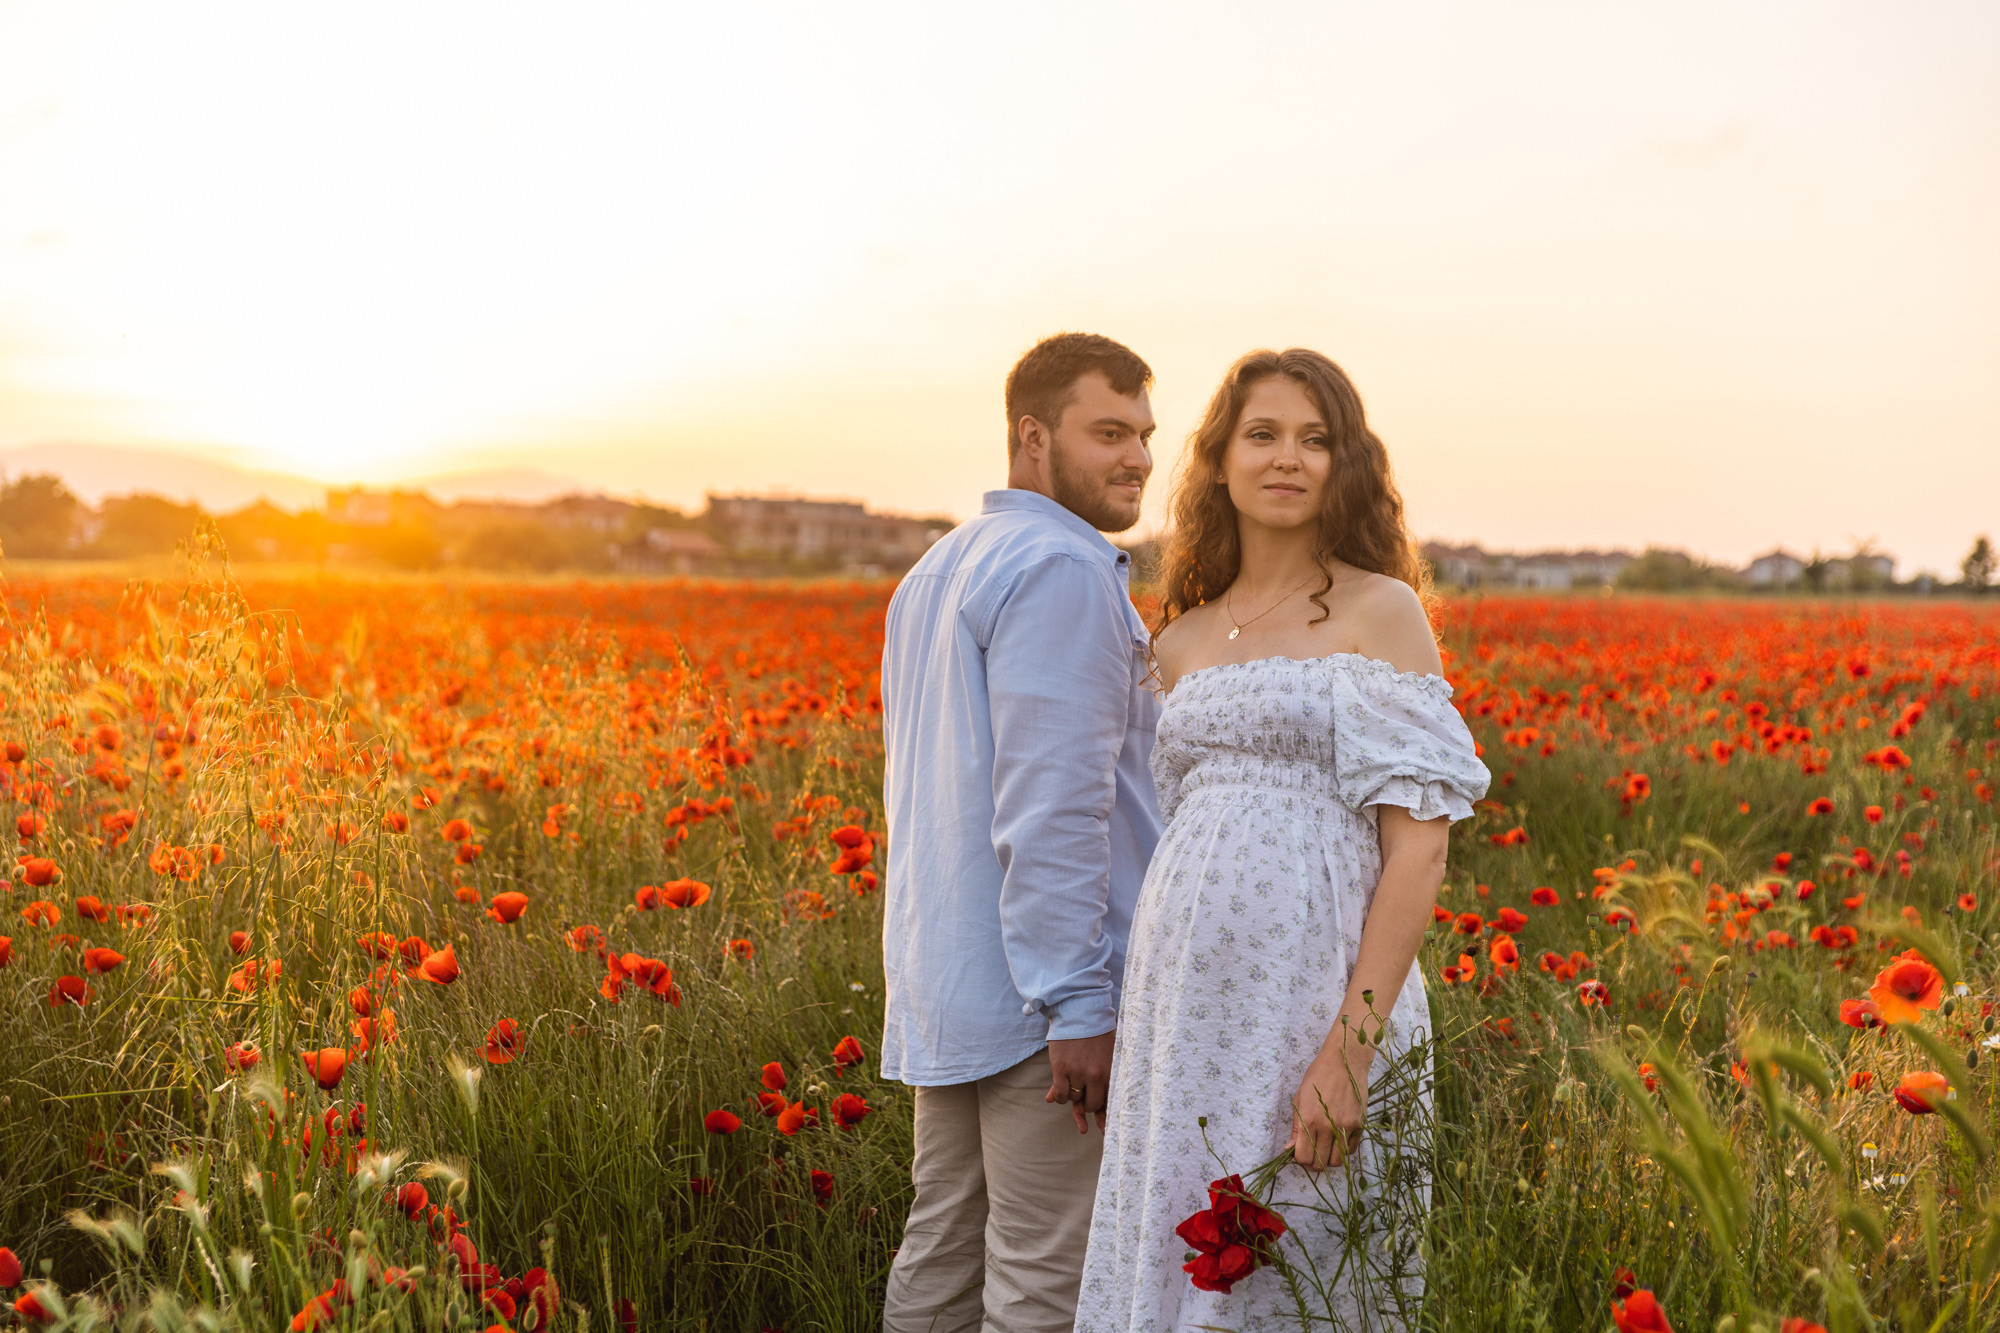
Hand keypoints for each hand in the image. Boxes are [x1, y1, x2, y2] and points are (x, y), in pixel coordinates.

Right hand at [1046, 1031, 1114, 1133]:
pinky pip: (1060, 1094)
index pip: (1109, 1101)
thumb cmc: (1096, 1032)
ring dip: (1072, 1094)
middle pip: (1091, 1104)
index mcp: (1111, 1071)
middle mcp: (1096, 1075)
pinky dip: (1058, 1096)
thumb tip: (1095, 1096)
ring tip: (1071, 1077)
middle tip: (1082, 1091)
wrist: (1079, 1011)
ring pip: (1074, 1099)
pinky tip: (1055, 1094)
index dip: (1105, 1117)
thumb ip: (1101, 1077)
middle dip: (1087, 1102)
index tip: (1105, 1131)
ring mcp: (1078, 1073)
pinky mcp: (1061, 1069)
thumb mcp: (1105, 1053)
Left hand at [1289, 1049, 1368, 1171]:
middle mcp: (1328, 1126)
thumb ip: (1296, 1127)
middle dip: (1314, 1163)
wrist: (1344, 1061)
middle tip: (1313, 1154)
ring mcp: (1346, 1127)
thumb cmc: (1317, 1077)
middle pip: (1320, 1164)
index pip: (1304, 1157)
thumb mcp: (1299, 1099)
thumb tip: (1289, 1149)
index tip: (1301, 1153)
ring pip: (1338, 1162)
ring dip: (1330, 1159)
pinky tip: (1338, 1140)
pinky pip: (1351, 1151)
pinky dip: (1344, 1151)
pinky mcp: (1360, 1125)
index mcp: (1309, 1120)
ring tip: (1326, 1148)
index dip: (1301, 1160)